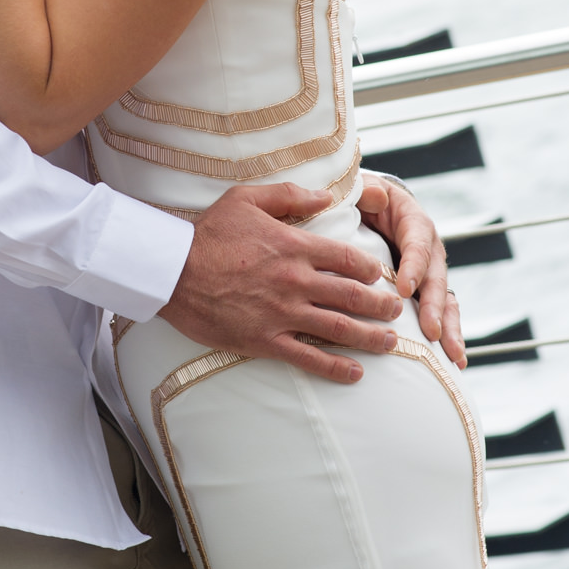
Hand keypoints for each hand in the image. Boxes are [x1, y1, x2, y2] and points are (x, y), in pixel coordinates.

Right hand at [160, 182, 402, 383]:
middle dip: (382, 306)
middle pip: (353, 296)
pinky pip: (308, 358)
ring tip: (390, 343)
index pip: (349, 259)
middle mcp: (295, 282)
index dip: (371, 269)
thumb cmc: (207, 233)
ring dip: (370, 338)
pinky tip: (355, 373)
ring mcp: (282, 314)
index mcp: (295, 246)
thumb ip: (290, 196)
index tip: (381, 276)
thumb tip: (327, 196)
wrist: (171, 271)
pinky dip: (336, 368)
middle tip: (396, 312)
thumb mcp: (246, 199)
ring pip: (339, 329)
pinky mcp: (265, 340)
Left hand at [356, 177, 465, 366]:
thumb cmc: (363, 200)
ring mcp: (431, 272)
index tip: (404, 290)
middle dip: (435, 307)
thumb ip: (366, 192)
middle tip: (431, 332)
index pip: (417, 243)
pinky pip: (442, 313)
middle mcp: (429, 249)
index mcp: (413, 222)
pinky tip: (456, 361)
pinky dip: (449, 335)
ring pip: (446, 300)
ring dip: (450, 328)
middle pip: (436, 278)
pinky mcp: (427, 290)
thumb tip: (377, 196)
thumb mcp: (362, 189)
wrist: (372, 209)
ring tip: (453, 356)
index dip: (413, 266)